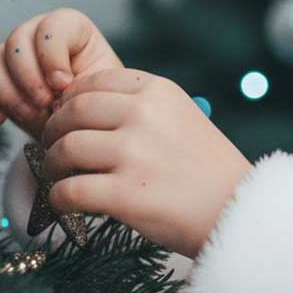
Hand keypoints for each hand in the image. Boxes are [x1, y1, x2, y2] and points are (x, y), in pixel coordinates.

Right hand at [0, 8, 123, 141]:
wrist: (84, 131)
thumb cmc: (99, 105)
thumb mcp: (102, 91)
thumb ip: (85, 81)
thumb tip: (59, 86)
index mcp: (72, 30)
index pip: (52, 25)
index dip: (52, 54)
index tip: (64, 84)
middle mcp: (37, 37)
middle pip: (16, 40)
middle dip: (28, 76)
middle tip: (44, 104)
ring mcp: (11, 59)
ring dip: (5, 90)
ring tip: (29, 115)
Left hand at [38, 67, 253, 258]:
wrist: (238, 211)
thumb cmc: (208, 169)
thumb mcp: (183, 117)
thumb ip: (142, 107)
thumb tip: (81, 108)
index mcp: (159, 91)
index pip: (94, 82)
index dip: (71, 101)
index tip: (68, 118)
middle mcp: (144, 115)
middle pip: (72, 112)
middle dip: (54, 131)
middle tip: (53, 148)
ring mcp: (134, 154)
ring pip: (65, 149)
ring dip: (53, 165)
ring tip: (60, 176)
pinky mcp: (125, 194)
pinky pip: (68, 191)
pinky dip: (59, 198)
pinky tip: (66, 203)